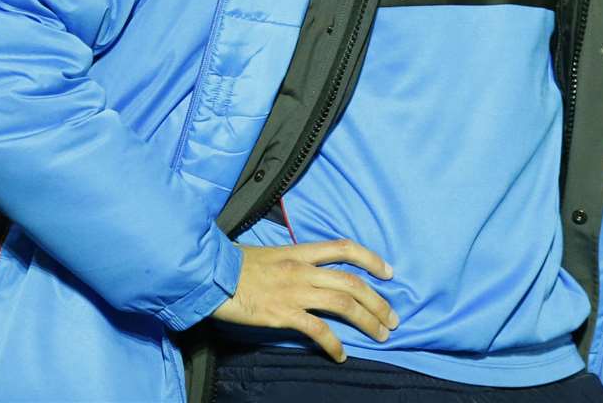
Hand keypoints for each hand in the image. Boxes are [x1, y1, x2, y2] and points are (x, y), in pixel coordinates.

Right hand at [210, 239, 397, 361]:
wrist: (209, 276)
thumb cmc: (234, 265)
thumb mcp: (268, 253)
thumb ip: (293, 261)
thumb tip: (310, 271)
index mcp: (299, 251)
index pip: (344, 248)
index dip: (371, 259)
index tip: (388, 272)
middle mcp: (302, 268)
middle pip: (351, 282)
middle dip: (377, 300)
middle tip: (392, 317)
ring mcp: (294, 291)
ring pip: (343, 304)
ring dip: (367, 320)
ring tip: (381, 334)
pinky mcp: (282, 314)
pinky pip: (317, 330)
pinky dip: (334, 344)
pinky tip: (341, 355)